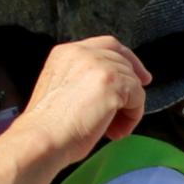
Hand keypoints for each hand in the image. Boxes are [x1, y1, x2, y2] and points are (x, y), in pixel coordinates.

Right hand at [20, 37, 149, 167]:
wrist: (42, 138)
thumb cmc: (50, 126)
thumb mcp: (64, 88)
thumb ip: (85, 78)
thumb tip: (118, 87)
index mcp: (67, 52)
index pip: (108, 45)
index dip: (128, 60)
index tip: (141, 78)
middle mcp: (83, 52)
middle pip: (124, 62)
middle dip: (130, 89)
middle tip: (124, 115)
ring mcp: (99, 65)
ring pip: (133, 82)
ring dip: (129, 109)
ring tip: (112, 129)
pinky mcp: (112, 83)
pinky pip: (138, 97)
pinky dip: (133, 117)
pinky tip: (115, 131)